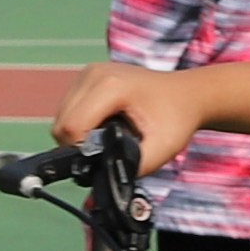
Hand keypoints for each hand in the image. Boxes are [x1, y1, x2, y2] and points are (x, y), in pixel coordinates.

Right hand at [49, 61, 223, 169]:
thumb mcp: (161, 149)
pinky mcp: (87, 76)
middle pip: (62, 122)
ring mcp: (88, 72)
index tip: (102, 160)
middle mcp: (93, 74)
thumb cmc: (178, 119)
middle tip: (106, 153)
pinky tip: (104, 126)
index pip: (72, 127)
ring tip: (108, 139)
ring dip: (77, 135)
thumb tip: (103, 179)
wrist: (188, 94)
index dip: (81, 152)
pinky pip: (68, 108)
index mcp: (110, 86)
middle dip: (78, 146)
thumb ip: (130, 167)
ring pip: (61, 116)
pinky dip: (80, 123)